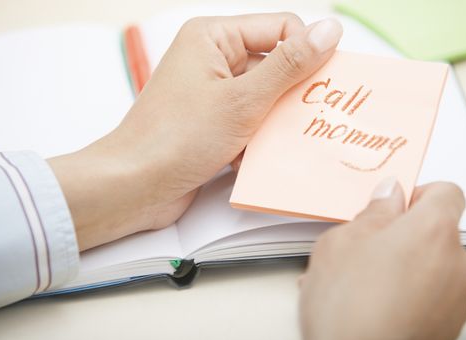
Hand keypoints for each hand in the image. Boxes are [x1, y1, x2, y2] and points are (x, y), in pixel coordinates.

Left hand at [47, 14, 342, 249]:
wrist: (135, 186)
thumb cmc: (178, 138)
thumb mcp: (243, 99)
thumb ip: (289, 65)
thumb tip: (329, 31)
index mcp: (215, 37)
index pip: (281, 27)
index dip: (307, 52)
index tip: (326, 83)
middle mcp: (213, 59)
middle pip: (276, 63)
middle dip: (293, 93)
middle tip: (313, 116)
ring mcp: (213, 93)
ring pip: (266, 97)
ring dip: (277, 120)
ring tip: (281, 140)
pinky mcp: (213, 122)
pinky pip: (251, 121)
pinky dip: (260, 138)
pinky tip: (256, 156)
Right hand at [299, 180, 465, 339]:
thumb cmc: (346, 307)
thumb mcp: (342, 241)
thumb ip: (374, 211)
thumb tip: (390, 195)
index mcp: (433, 231)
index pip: (446, 193)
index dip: (418, 196)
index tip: (396, 208)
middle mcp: (458, 263)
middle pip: (438, 233)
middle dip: (406, 236)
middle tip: (369, 250)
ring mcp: (458, 299)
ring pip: (433, 267)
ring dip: (406, 267)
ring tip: (364, 285)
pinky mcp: (451, 327)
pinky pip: (433, 297)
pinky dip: (410, 294)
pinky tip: (375, 305)